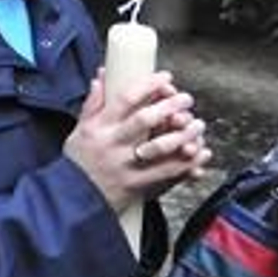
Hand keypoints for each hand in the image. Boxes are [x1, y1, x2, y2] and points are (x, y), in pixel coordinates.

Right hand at [64, 69, 210, 213]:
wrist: (76, 200)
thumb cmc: (79, 163)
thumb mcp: (79, 130)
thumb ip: (93, 103)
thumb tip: (101, 77)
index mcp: (100, 128)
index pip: (125, 99)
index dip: (148, 85)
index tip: (164, 78)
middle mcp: (114, 145)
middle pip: (146, 119)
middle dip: (170, 105)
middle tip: (186, 98)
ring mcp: (128, 165)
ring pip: (162, 146)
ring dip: (184, 133)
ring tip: (197, 124)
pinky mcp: (141, 184)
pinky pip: (170, 172)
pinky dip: (189, 163)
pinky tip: (201, 153)